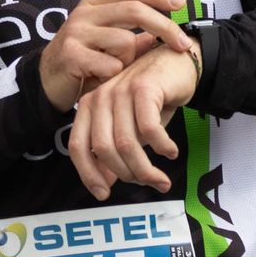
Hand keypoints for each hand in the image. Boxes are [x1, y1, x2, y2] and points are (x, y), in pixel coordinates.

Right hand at [38, 0, 192, 111]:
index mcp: (94, 4)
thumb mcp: (107, 43)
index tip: (181, 4)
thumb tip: (163, 33)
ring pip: (125, 41)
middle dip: (164, 26)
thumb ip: (133, 36)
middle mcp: (84, 13)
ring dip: (128, 60)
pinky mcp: (71, 55)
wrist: (46, 81)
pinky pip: (111, 64)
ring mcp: (76, 32)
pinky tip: (101, 78)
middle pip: (134, 10)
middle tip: (182, 44)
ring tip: (113, 68)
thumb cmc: (83, 60)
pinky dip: (113, 74)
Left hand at [68, 41, 199, 199]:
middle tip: (148, 183)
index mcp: (89, 106)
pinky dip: (162, 146)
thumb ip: (116, 152)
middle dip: (127, 174)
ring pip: (126, 143)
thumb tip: (106, 185)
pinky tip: (171, 152)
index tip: (103, 194)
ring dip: (146, 169)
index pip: (78, 146)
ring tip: (161, 179)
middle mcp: (100, 97)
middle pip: (103, 149)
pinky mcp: (144, 87)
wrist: (177, 62)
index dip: (88, 174)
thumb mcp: (131, 128)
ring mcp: (120, 90)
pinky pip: (149, 129)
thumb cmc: (153, 99)